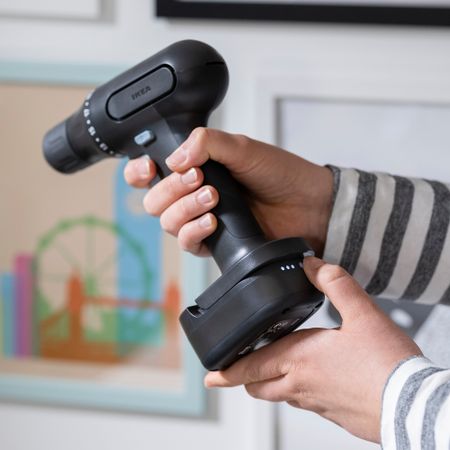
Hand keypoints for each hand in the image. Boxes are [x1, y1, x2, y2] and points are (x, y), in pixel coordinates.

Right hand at [124, 128, 332, 255]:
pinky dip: (194, 231)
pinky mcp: (214, 243)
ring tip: (212, 198)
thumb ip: (206, 143)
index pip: (150, 172)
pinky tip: (211, 222)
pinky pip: (188, 243)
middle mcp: (192, 195)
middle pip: (154, 200)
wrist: (306, 204)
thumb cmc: (278, 173)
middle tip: (199, 178)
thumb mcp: (242, 147)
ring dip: (184, 208)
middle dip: (170, 189)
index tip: (149, 167)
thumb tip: (175, 159)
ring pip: (167, 222)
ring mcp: (201, 219)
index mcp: (194, 167)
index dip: (139, 171)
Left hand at [204, 257, 421, 442]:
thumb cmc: (388, 365)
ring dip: (269, 384)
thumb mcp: (363, 313)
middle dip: (244, 379)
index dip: (228, 371)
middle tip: (235, 371)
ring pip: (280, 397)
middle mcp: (302, 385)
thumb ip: (335, 284)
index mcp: (301, 359)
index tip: (212, 376)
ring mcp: (317, 404)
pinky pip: (304, 404)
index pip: (251, 367)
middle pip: (259, 388)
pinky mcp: (334, 416)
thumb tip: (311, 265)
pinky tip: (311, 379)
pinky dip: (296, 392)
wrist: (415, 406)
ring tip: (269, 370)